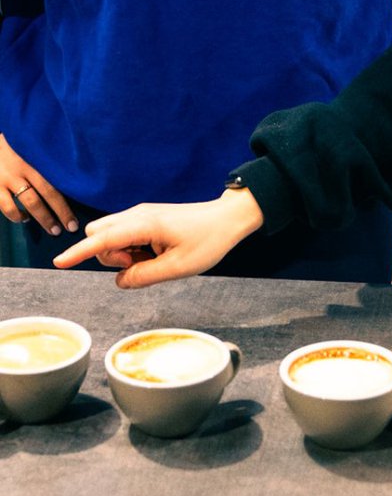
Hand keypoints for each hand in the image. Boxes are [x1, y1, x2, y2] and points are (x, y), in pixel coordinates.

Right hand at [0, 133, 78, 235]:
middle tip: (68, 228)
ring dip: (40, 218)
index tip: (74, 221)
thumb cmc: (18, 143)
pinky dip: (15, 215)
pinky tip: (23, 218)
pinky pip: (5, 206)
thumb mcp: (34, 146)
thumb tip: (71, 174)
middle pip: (44, 195)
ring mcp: (6, 179)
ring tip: (52, 228)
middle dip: (57, 215)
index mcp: (36, 159)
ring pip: (27, 203)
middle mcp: (22, 169)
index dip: (64, 205)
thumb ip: (47, 158)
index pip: (54, 184)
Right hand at [52, 189, 263, 287]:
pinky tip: (155, 253)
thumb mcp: (177, 268)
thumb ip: (143, 277)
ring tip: (153, 259)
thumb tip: (120, 280)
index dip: (79, 253)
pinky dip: (131, 249)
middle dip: (107, 256)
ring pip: (110, 236)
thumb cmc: (208, 240)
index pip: (102, 240)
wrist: (228, 218)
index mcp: (143, 224)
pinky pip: (125, 235)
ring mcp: (141, 215)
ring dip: (121, 254)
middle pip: (99, 235)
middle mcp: (137, 215)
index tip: (59, 262)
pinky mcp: (147, 219)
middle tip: (139, 264)